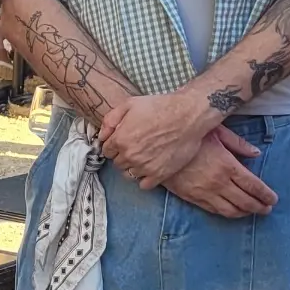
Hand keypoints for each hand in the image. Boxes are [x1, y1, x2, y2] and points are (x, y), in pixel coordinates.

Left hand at [98, 91, 215, 188]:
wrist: (188, 115)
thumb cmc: (160, 106)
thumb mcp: (130, 104)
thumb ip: (110, 120)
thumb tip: (101, 136)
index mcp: (120, 139)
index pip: (106, 151)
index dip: (114, 145)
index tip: (123, 141)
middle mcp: (130, 155)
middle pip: (117, 163)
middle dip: (123, 155)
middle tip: (136, 146)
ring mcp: (144, 167)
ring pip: (129, 175)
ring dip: (133, 167)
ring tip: (144, 156)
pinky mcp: (160, 174)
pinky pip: (144, 185)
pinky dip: (145, 178)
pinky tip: (150, 167)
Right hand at [158, 127, 275, 218]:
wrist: (159, 147)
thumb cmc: (190, 135)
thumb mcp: (217, 132)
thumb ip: (238, 144)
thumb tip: (256, 153)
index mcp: (227, 165)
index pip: (253, 186)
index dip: (266, 195)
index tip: (273, 199)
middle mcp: (218, 182)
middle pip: (245, 201)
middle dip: (260, 207)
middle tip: (267, 209)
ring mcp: (205, 192)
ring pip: (231, 210)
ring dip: (245, 213)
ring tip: (253, 212)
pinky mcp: (192, 197)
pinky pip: (214, 210)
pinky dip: (227, 213)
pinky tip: (233, 212)